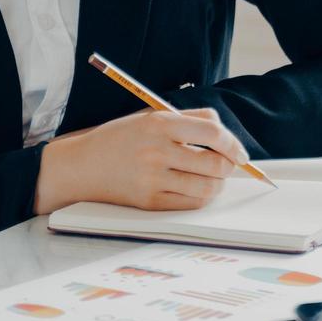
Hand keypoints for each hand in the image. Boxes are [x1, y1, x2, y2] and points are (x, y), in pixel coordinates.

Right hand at [62, 107, 249, 211]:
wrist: (82, 165)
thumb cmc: (122, 138)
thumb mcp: (152, 117)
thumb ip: (190, 119)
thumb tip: (224, 132)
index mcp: (160, 124)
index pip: (212, 132)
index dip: (232, 143)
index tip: (239, 152)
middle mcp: (156, 151)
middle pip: (215, 163)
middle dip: (229, 166)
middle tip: (228, 165)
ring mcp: (152, 179)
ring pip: (207, 187)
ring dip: (218, 184)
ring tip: (213, 179)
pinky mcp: (148, 202)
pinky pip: (190, 203)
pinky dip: (201, 197)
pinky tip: (197, 189)